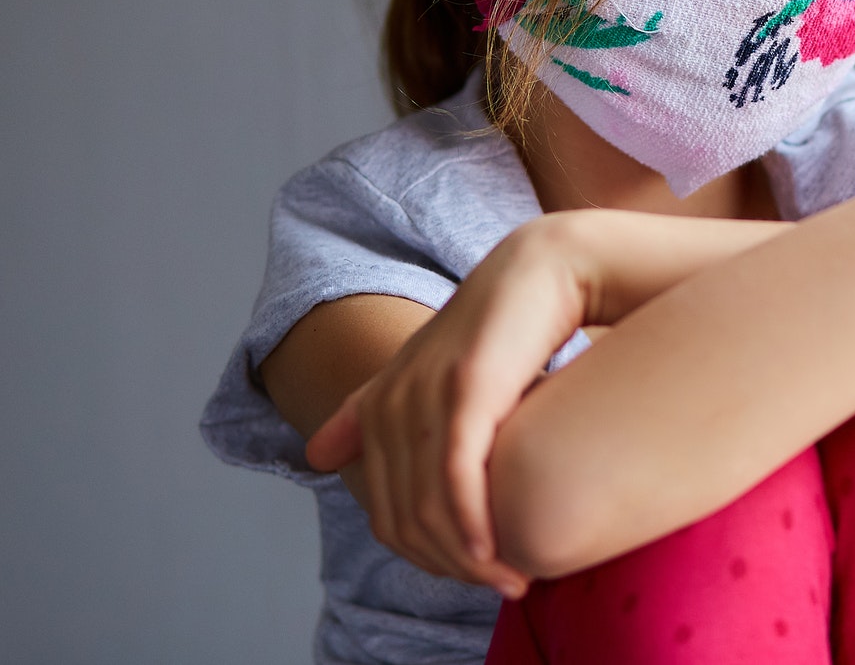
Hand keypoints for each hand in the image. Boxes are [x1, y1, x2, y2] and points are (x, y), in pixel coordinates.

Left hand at [305, 215, 590, 595]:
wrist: (542, 270)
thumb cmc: (496, 328)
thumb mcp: (426, 372)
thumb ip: (366, 414)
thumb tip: (312, 458)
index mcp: (377, 406)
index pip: (387, 515)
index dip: (429, 558)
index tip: (477, 575)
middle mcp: (391, 403)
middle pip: (404, 520)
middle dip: (450, 567)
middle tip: (502, 586)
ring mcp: (424, 396)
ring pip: (428, 510)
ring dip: (469, 560)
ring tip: (513, 580)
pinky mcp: (465, 391)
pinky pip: (456, 480)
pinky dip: (474, 528)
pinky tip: (500, 554)